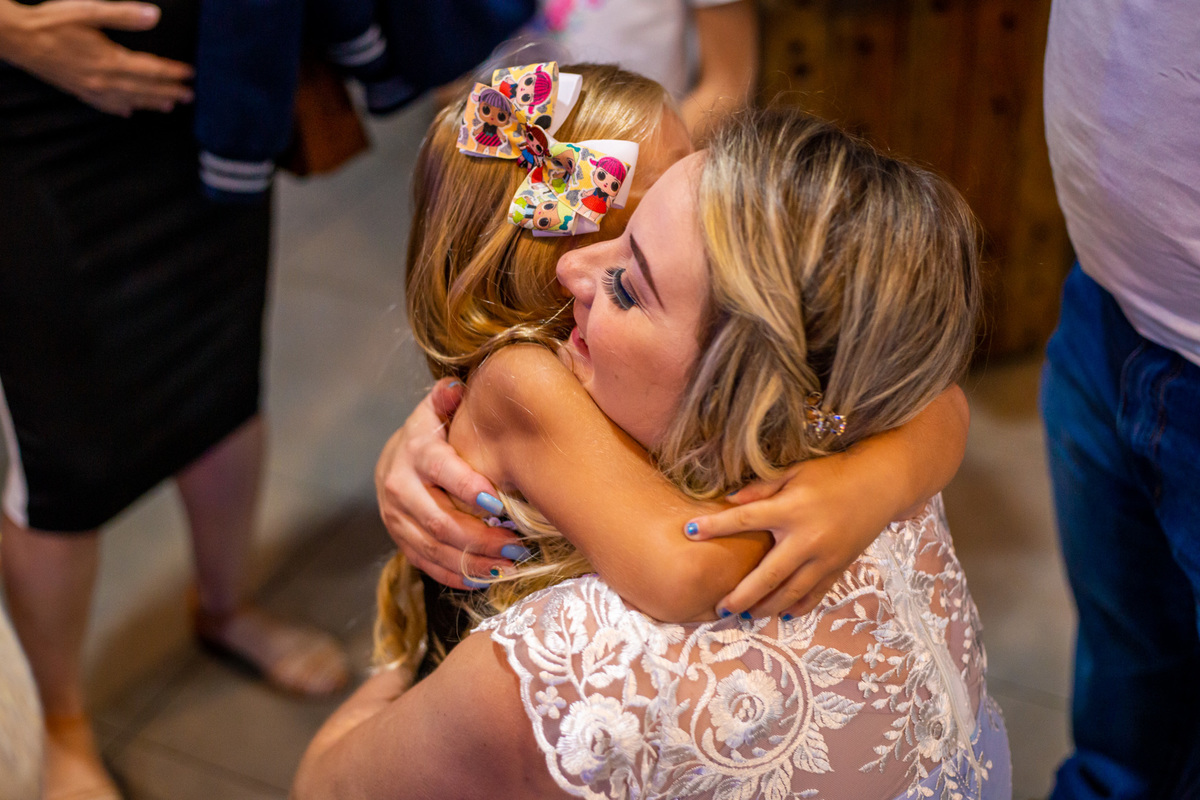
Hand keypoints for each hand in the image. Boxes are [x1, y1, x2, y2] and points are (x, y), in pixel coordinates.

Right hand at [0, 0, 193, 115]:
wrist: (16, 39)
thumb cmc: (51, 22)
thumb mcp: (89, 11)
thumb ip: (124, 15)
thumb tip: (154, 16)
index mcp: (110, 61)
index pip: (151, 70)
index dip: (172, 73)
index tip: (190, 74)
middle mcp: (104, 80)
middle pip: (144, 89)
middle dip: (169, 92)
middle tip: (189, 95)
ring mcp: (91, 89)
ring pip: (129, 100)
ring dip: (151, 103)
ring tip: (169, 106)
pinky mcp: (78, 91)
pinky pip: (105, 105)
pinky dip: (121, 109)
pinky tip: (129, 112)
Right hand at [375, 378, 526, 589]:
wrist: (394, 461)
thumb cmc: (431, 435)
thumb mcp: (436, 412)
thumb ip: (447, 399)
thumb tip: (455, 387)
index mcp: (416, 454)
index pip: (442, 472)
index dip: (470, 489)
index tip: (501, 506)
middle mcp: (401, 489)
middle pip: (440, 520)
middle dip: (481, 537)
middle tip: (517, 546)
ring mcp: (398, 519)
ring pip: (435, 548)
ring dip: (474, 562)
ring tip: (509, 566)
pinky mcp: (402, 541)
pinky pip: (428, 565)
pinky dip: (458, 575)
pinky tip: (487, 577)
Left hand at [684, 455, 918, 618]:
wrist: (880, 485)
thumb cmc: (833, 474)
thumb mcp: (795, 472)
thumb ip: (762, 488)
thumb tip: (729, 500)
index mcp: (792, 510)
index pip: (745, 519)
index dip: (716, 526)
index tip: (689, 531)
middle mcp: (807, 539)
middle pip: (768, 574)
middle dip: (741, 594)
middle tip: (719, 607)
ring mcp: (825, 558)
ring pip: (791, 592)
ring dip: (766, 607)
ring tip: (745, 616)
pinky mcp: (839, 568)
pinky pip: (816, 594)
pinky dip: (798, 607)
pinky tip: (782, 615)